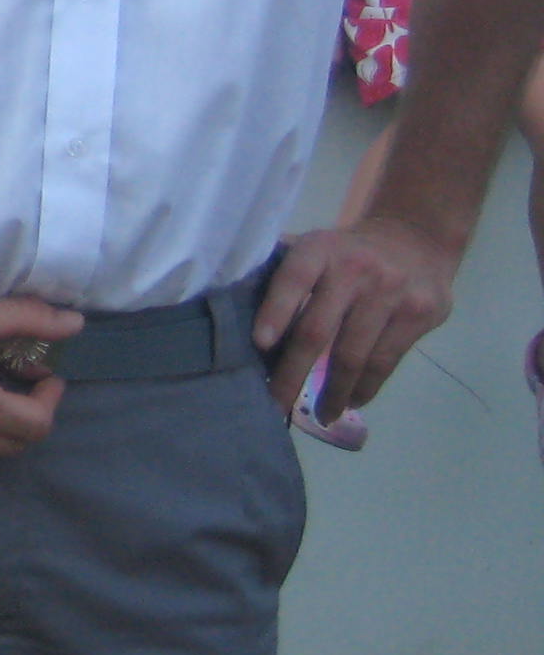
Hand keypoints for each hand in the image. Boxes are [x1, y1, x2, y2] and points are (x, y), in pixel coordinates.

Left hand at [255, 220, 458, 421]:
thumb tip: (235, 306)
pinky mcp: (419, 314)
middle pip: (318, 330)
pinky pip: (386, 361)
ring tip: (320, 416)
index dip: (275, 311)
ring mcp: (390, 293)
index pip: (293, 279)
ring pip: (354, 354)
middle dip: (293, 373)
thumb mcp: (314, 246)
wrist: (416, 238)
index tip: (259, 345)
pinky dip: (366, 386)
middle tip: (275, 406)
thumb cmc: (346, 253)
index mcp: (319, 249)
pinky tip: (352, 400)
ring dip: (334, 391)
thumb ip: (281, 271)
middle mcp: (355, 269)